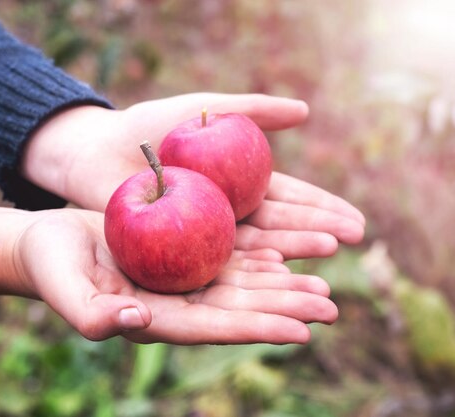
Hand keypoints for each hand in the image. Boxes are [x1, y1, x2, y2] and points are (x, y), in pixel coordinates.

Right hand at [0, 207, 336, 343]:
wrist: (49, 241)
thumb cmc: (51, 265)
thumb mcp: (64, 286)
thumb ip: (93, 313)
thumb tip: (137, 320)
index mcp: (155, 318)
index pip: (215, 328)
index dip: (256, 329)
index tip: (300, 332)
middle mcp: (177, 305)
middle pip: (240, 309)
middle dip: (284, 310)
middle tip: (330, 308)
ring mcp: (182, 282)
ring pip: (242, 286)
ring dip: (282, 287)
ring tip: (323, 289)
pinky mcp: (182, 258)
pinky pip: (229, 260)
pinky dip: (260, 261)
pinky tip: (290, 261)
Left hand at [22, 93, 364, 257]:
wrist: (99, 151)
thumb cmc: (150, 125)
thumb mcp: (204, 109)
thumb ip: (253, 109)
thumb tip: (305, 112)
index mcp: (241, 185)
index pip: (291, 200)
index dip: (322, 210)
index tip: (356, 221)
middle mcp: (231, 216)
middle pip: (281, 230)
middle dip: (318, 237)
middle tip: (354, 245)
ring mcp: (208, 237)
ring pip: (257, 254)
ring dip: (294, 263)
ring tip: (326, 271)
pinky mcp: (183, 254)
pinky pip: (223, 266)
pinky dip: (252, 275)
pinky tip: (281, 279)